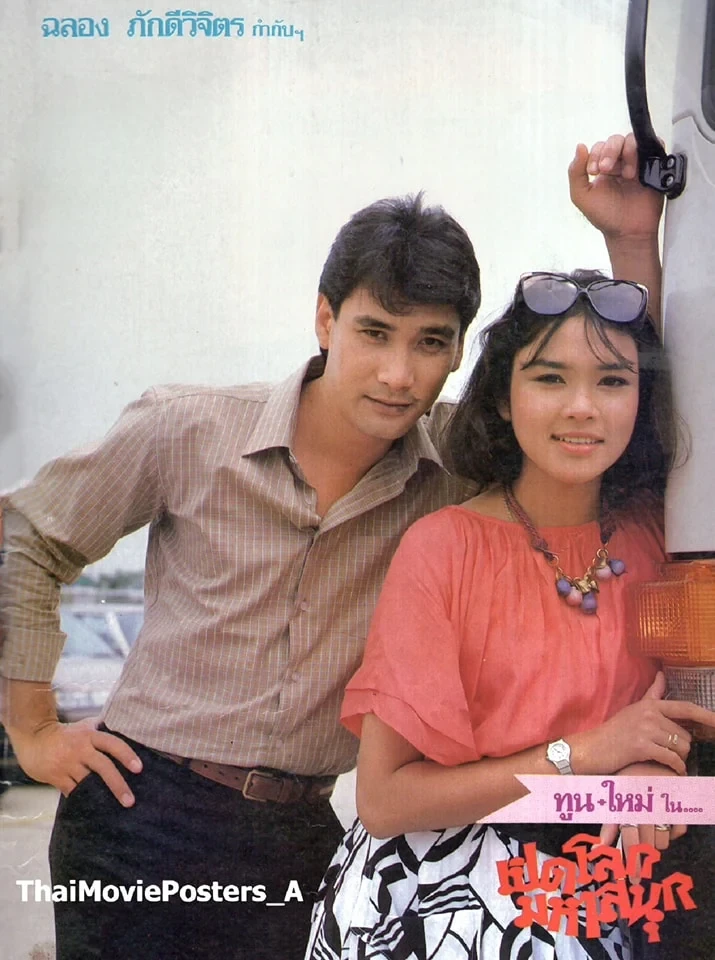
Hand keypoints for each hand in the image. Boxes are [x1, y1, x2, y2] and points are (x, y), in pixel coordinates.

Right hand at [10, 717, 141, 805]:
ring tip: (115, 809)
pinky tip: (95, 809)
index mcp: (90, 735)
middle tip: (130, 801)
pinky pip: (73, 792)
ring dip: (101, 796)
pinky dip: (84, 799)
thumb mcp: (85, 726)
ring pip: (88, 783)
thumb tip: (128, 731)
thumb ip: (103, 729)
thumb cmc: (66, 733)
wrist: (34, 738)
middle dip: (118, 785)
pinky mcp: (56, 777)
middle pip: (103, 767)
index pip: (112, 744)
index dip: (126, 755)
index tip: (139, 768)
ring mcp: (67, 764)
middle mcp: (80, 749)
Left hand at [568, 133, 663, 241]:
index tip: (594, 171)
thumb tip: (580, 146)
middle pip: (616, 140)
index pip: (599, 147)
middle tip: (607, 168)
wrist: (628, 232)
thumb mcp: (581, 196)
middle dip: (610, 151)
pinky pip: (654, 148)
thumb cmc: (605, 216)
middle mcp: (619, 163)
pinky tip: (640, 170)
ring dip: (628, 153)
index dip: (596, 154)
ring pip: (633, 142)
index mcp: (602, 167)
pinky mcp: (653, 167)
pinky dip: (648, 152)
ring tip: (627, 175)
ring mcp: (637, 164)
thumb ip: (575, 172)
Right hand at [577, 671, 714, 775]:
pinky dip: (676, 767)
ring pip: (681, 747)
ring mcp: (645, 729)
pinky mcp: (641, 746)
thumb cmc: (614, 732)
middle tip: (671, 754)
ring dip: (679, 758)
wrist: (592, 748)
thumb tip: (662, 674)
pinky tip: (674, 770)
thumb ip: (652, 695)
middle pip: (685, 734)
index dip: (706, 715)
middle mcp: (649, 714)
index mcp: (649, 705)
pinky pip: (671, 758)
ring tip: (669, 761)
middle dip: (683, 747)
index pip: (685, 708)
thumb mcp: (633, 709)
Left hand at [599, 762, 686, 878]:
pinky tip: (662, 824)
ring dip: (655, 843)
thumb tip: (598, 848)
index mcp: (629, 807)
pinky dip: (671, 832)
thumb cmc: (626, 777)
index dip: (631, 864)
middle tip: (638, 870)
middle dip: (642, 859)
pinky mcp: (678, 806)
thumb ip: (608, 823)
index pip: (631, 842)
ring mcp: (664, 809)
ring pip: (663, 842)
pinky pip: (678, 830)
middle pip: (648, 846)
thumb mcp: (613, 797)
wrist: (649, 756)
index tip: (632, 882)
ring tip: (647, 835)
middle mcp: (647, 809)